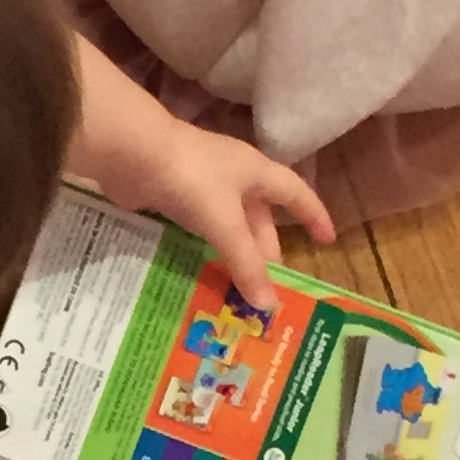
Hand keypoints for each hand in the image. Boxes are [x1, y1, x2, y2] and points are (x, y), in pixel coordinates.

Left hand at [114, 122, 335, 311]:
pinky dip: (205, 246)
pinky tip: (203, 268)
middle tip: (268, 282)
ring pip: (227, 222)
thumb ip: (247, 265)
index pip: (296, 193)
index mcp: (255, 171)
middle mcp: (232, 174)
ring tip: (237, 283)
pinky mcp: (173, 192)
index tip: (326, 240)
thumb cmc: (192, 179)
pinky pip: (198, 225)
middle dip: (265, 247)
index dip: (314, 215)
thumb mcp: (225, 223)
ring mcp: (200, 183)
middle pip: (259, 215)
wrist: (133, 152)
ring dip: (233, 250)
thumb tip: (270, 307)